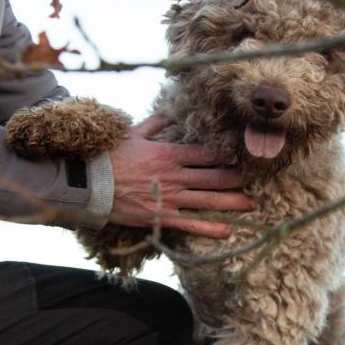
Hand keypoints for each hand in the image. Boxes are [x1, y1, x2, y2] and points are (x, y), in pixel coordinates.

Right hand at [109, 116, 252, 237]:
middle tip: (259, 181)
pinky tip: (227, 231)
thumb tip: (167, 113)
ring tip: (253, 204)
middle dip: (239, 179)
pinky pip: (190, 225)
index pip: (207, 154)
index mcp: (169, 152)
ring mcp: (169, 196)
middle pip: (215, 176)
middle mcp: (175, 174)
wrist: (85, 180)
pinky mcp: (160, 216)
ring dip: (233, 202)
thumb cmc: (107, 155)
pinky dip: (209, 228)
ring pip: (209, 199)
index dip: (228, 157)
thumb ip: (153, 124)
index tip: (244, 158)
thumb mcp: (131, 134)